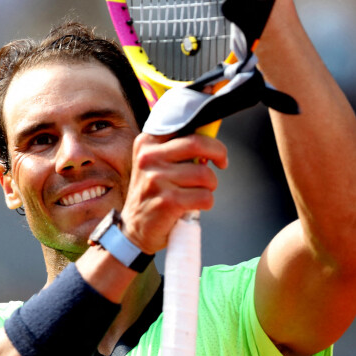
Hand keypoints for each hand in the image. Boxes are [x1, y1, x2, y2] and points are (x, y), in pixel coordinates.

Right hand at [120, 133, 227, 254]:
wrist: (134, 229)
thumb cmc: (152, 194)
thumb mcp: (154, 165)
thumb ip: (176, 149)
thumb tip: (209, 137)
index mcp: (146, 144)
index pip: (184, 126)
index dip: (207, 137)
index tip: (214, 149)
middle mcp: (148, 158)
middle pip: (197, 144)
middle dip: (218, 154)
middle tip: (221, 163)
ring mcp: (157, 179)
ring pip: (205, 175)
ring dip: (209, 186)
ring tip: (196, 192)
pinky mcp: (168, 201)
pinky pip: (205, 197)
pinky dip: (205, 203)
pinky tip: (192, 206)